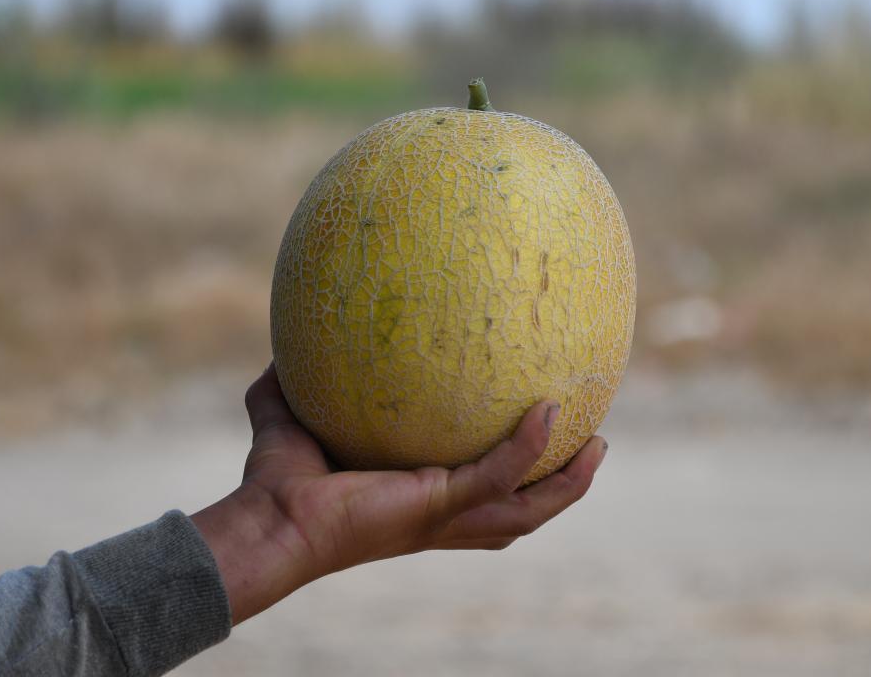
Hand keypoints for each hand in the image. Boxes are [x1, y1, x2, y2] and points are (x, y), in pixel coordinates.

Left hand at [191, 364, 608, 624]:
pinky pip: (499, 476)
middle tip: (593, 448)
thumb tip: (280, 351)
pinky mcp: (439, 505)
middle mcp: (441, 518)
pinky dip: (529, 449)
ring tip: (598, 446)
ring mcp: (445, 516)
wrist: (271, 520)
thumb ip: (285, 390)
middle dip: (561, 488)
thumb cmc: (276, 483)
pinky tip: (548, 414)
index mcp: (420, 505)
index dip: (516, 478)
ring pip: (528, 511)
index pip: (481, 499)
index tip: (540, 439)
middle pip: (521, 515)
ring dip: (568, 483)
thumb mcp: (287, 422)